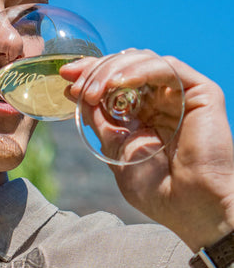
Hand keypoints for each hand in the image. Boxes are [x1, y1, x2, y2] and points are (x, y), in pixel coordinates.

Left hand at [61, 50, 233, 250]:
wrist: (189, 206)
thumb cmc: (156, 190)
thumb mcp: (116, 151)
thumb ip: (101, 122)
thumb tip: (78, 94)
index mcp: (144, 116)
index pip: (116, 84)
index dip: (91, 75)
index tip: (65, 78)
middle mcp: (163, 101)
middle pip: (127, 67)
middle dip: (96, 70)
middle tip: (76, 83)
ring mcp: (181, 95)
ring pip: (145, 61)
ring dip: (113, 71)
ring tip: (93, 91)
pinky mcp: (201, 92)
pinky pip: (168, 68)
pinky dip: (140, 70)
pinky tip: (119, 82)